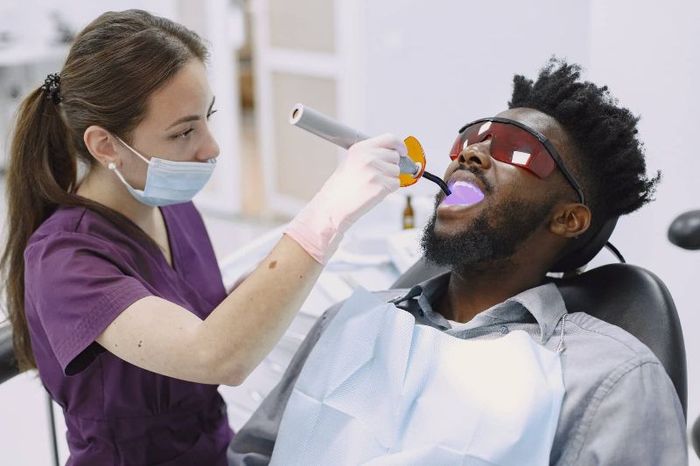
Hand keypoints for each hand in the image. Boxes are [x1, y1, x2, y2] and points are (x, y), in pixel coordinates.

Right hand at [285, 133, 404, 263]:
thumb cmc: (341, 188)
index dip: (399, 145)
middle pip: (395, 157)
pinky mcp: (381, 186)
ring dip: (388, 179)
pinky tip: (373, 193)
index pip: (389, 139)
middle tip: (375, 177)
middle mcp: (368, 157)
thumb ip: (372, 154)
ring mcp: (375, 172)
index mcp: (360, 148)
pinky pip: (395, 184)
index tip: (403, 151)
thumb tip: (396, 154)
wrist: (332, 207)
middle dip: (390, 166)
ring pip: (396, 172)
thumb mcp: (352, 162)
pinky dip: (388, 190)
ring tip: (370, 186)